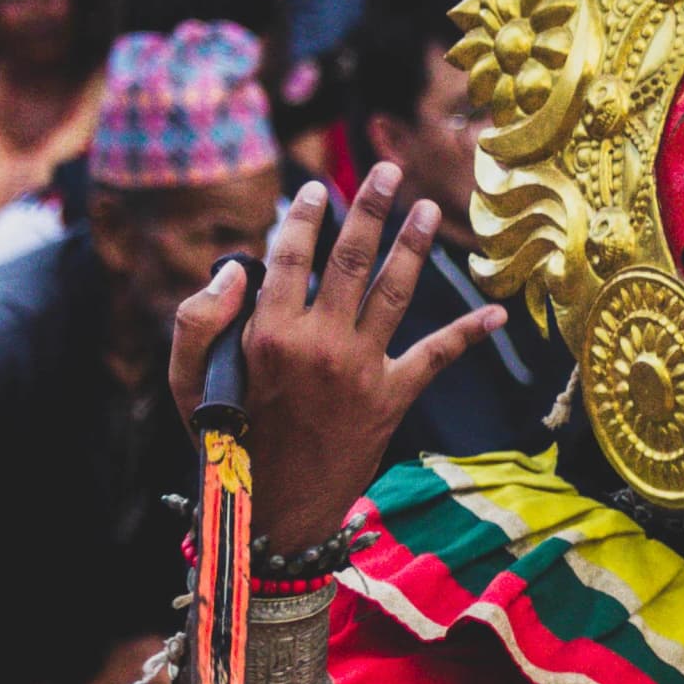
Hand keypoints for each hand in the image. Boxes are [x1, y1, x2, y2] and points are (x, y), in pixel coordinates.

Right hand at [172, 168, 506, 553]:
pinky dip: (468, 335)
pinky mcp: (391, 399)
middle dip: (372, 209)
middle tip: (389, 171)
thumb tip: (238, 268)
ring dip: (414, 245)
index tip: (314, 189)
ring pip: (393, 292)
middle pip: (350, 260)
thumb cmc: (224, 444)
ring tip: (428, 208)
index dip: (303, 217)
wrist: (271, 513)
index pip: (289, 257)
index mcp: (268, 333)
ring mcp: (359, 370)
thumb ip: (199, 319)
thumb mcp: (187, 382)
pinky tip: (497, 314)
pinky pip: (435, 358)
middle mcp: (318, 343)